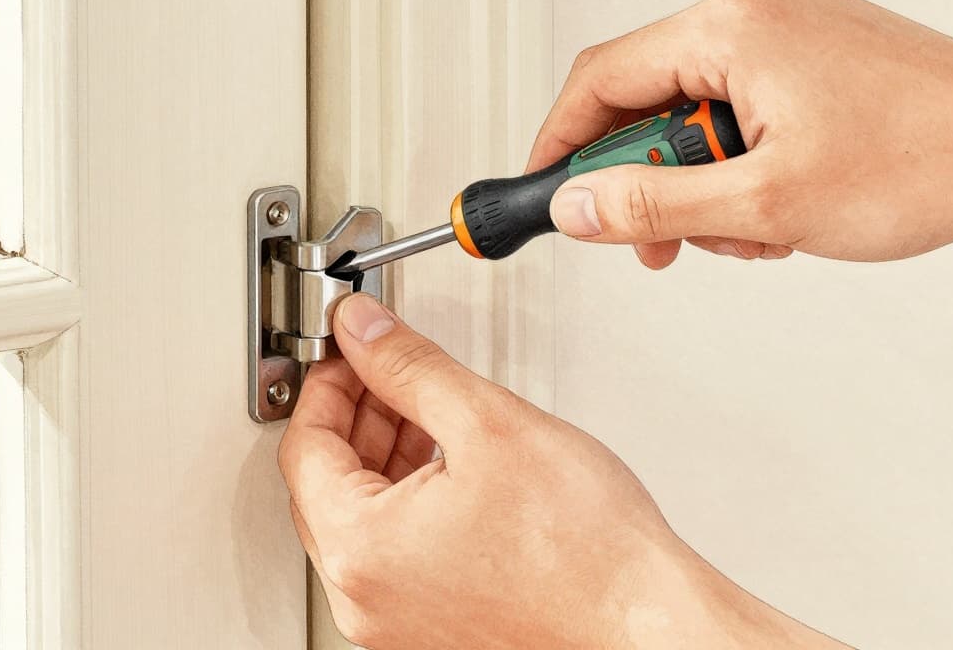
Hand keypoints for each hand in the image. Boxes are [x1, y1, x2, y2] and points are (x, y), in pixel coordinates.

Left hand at [278, 293, 847, 649]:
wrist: (650, 625)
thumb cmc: (588, 553)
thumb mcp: (486, 422)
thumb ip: (409, 367)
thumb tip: (362, 332)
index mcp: (360, 551)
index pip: (303, 447)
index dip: (327, 382)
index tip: (350, 349)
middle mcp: (364, 598)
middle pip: (325, 485)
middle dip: (356, 414)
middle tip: (386, 367)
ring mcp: (395, 621)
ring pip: (362, 517)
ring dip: (383, 453)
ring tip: (427, 406)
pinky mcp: (430, 629)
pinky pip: (395, 552)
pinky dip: (409, 499)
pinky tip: (450, 461)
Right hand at [530, 0, 952, 268]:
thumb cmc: (923, 160)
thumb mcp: (762, 203)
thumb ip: (651, 205)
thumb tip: (578, 205)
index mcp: (730, 28)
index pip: (601, 79)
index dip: (560, 144)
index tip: (544, 191)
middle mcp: (754, 10)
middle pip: (647, 98)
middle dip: (652, 180)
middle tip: (666, 238)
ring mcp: (788, 25)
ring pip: (694, 110)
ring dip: (704, 181)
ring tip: (754, 224)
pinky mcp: (813, 47)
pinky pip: (740, 103)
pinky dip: (742, 160)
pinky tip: (778, 198)